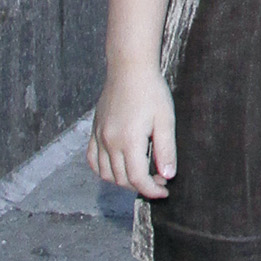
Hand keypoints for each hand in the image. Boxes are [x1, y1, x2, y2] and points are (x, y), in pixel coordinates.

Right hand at [88, 65, 175, 199]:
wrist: (129, 69)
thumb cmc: (151, 91)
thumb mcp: (165, 120)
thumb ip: (166, 150)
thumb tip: (167, 175)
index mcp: (129, 141)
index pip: (137, 179)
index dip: (151, 190)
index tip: (164, 191)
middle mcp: (109, 142)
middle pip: (122, 179)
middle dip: (141, 186)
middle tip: (159, 178)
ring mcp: (99, 137)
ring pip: (105, 174)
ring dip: (123, 181)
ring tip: (141, 173)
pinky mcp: (94, 131)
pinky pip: (92, 160)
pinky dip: (103, 170)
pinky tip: (118, 166)